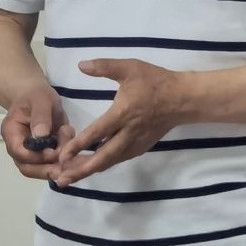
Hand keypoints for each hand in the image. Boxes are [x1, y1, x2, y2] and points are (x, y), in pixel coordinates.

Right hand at [2, 85, 71, 180]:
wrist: (38, 97)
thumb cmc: (37, 96)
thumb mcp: (41, 100)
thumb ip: (41, 117)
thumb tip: (41, 136)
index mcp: (11, 132)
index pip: (19, 152)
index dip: (36, 156)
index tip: (54, 152)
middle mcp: (17, 148)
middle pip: (27, 167)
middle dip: (47, 169)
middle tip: (66, 167)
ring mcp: (29, 154)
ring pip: (39, 171)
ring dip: (56, 169)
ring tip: (73, 163)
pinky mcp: (42, 157)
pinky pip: (50, 166)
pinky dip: (62, 166)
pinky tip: (76, 159)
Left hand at [52, 59, 188, 187]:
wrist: (183, 99)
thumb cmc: (155, 82)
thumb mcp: (130, 68)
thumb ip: (105, 67)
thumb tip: (81, 65)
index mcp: (123, 114)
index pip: (97, 133)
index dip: (79, 146)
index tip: (62, 155)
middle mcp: (128, 134)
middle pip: (103, 158)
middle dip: (82, 170)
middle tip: (62, 180)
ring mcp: (136, 143)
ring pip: (111, 161)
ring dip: (91, 170)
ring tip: (72, 177)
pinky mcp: (141, 147)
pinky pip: (119, 159)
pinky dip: (105, 164)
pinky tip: (94, 165)